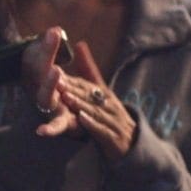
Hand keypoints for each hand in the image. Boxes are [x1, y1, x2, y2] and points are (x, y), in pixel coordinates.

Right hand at [21, 28, 79, 137]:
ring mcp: (49, 106)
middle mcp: (41, 90)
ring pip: (46, 95)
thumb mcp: (55, 68)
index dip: (45, 45)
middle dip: (46, 54)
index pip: (38, 57)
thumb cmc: (57, 90)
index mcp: (39, 76)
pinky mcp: (60, 122)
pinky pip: (54, 126)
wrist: (69, 120)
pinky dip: (48, 129)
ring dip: (49, 83)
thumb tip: (54, 31)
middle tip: (53, 37)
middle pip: (40, 71)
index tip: (55, 30)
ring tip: (55, 70)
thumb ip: (51, 52)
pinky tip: (41, 131)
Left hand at [58, 40, 135, 160]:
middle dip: (75, 89)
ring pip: (96, 112)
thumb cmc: (113, 119)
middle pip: (92, 97)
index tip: (56, 71)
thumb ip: (89, 71)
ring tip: (67, 98)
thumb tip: (79, 43)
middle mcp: (112, 107)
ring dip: (82, 105)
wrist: (134, 147)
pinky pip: (103, 130)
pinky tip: (82, 120)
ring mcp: (114, 123)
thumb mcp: (102, 94)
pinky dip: (93, 124)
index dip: (73, 79)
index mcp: (107, 97)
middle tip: (58, 81)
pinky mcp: (114, 139)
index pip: (90, 86)